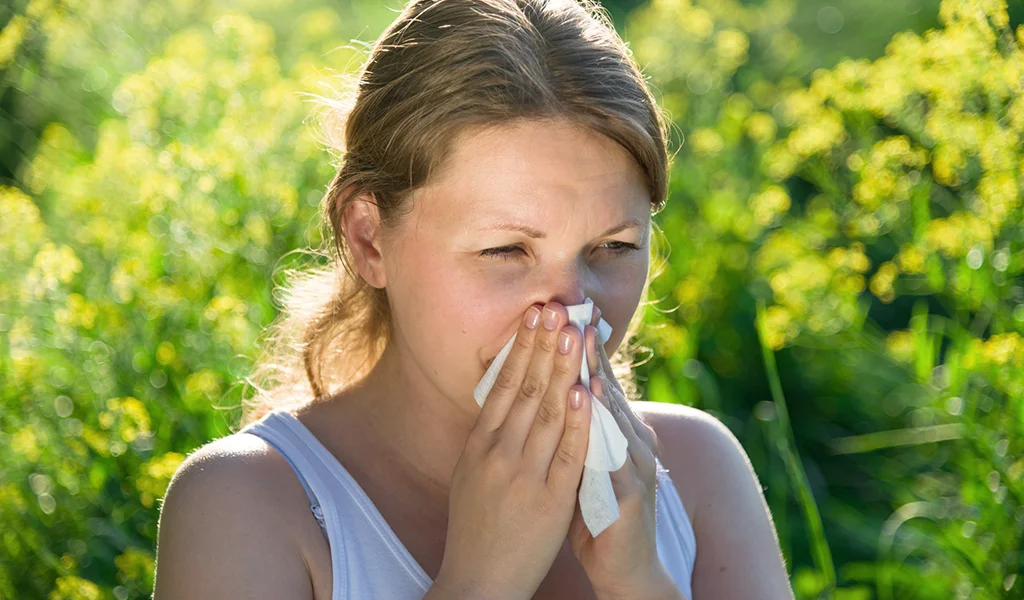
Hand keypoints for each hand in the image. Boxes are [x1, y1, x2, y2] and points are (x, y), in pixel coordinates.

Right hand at [433, 302, 592, 599]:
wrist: (478, 581)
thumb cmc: (476, 529)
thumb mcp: (471, 475)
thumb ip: (489, 438)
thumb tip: (501, 399)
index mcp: (479, 446)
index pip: (503, 386)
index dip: (521, 348)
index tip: (534, 316)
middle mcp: (498, 454)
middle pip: (524, 390)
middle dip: (542, 346)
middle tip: (554, 308)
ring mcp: (523, 476)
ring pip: (545, 412)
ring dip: (561, 369)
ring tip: (571, 333)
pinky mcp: (548, 500)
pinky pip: (565, 454)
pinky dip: (574, 421)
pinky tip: (581, 391)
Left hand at [566, 306, 678, 597]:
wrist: (624, 570)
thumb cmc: (597, 515)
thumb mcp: (580, 465)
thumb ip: (571, 431)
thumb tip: (549, 392)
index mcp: (617, 434)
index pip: (596, 382)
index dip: (578, 349)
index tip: (559, 314)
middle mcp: (633, 442)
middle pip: (608, 388)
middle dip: (586, 350)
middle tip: (570, 312)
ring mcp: (637, 465)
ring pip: (613, 413)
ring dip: (596, 374)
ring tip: (579, 341)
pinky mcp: (633, 493)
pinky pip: (614, 453)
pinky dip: (600, 424)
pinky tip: (590, 399)